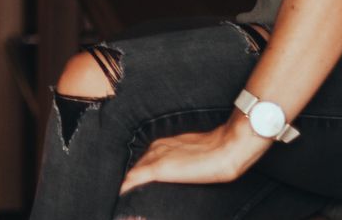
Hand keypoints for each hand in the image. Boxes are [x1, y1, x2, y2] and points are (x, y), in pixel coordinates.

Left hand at [119, 118, 271, 193]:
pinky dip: (125, 187)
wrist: (225, 149)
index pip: (140, 162)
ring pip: (131, 173)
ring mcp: (155, 157)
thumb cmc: (214, 151)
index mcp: (161, 145)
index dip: (134, 174)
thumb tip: (179, 172)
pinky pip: (134, 179)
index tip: (128, 184)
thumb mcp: (191, 154)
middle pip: (133, 166)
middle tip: (118, 193)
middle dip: (127, 179)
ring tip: (116, 197)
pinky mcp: (158, 169)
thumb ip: (179, 160)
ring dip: (126, 184)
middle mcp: (154, 149)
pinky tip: (119, 196)